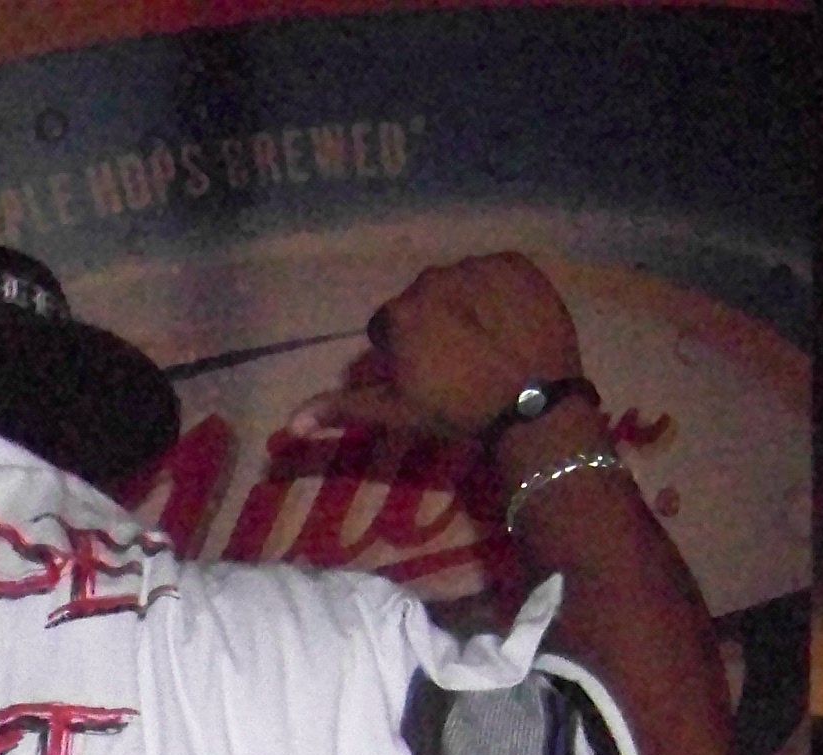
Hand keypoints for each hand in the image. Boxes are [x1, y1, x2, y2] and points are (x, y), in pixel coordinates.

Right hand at [313, 253, 587, 446]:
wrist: (534, 402)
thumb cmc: (457, 410)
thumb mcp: (396, 413)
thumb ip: (343, 407)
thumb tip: (289, 423)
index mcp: (400, 313)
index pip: (388, 326)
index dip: (403, 352)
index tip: (425, 375)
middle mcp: (433, 279)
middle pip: (424, 300)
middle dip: (433, 323)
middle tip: (457, 360)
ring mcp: (477, 267)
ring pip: (460, 284)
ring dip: (466, 304)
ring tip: (487, 340)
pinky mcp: (516, 264)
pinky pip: (497, 272)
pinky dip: (499, 292)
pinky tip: (509, 322)